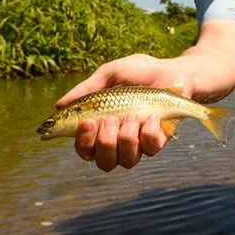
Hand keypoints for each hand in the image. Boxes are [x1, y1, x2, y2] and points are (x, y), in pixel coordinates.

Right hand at [55, 54, 189, 171]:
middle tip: (111, 120)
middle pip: (103, 162)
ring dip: (127, 137)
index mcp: (101, 126)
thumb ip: (86, 89)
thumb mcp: (110, 74)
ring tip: (134, 115)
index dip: (82, 142)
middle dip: (104, 143)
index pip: (84, 148)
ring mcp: (139, 143)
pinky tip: (153, 115)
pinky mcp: (159, 142)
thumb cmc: (140, 72)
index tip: (87, 123)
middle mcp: (118, 140)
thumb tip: (59, 106)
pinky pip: (150, 149)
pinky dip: (149, 131)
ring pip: (126, 161)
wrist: (175, 72)